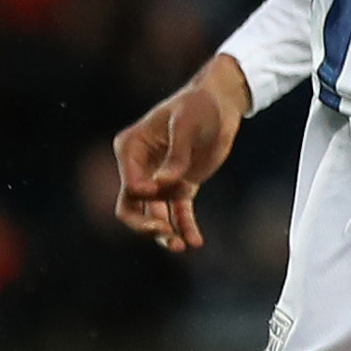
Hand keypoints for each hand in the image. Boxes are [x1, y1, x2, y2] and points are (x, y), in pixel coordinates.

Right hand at [111, 58, 251, 250]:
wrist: (221, 104)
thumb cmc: (199, 106)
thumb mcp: (187, 124)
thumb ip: (176, 154)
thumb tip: (163, 184)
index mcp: (131, 148)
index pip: (129, 183)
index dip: (142, 193)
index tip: (161, 188)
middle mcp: (140, 167)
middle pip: (130, 206)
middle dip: (143, 224)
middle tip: (163, 231)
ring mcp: (160, 179)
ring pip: (153, 216)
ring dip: (164, 233)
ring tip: (181, 246)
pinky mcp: (181, 186)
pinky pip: (179, 213)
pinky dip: (185, 227)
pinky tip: (195, 242)